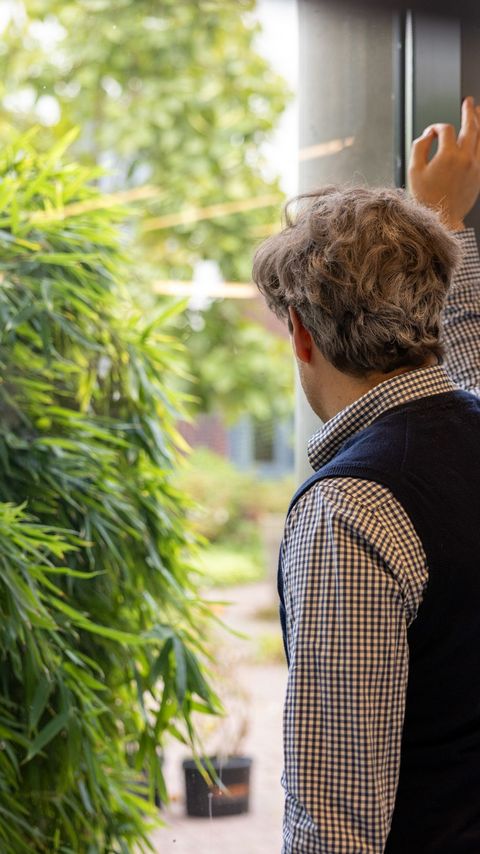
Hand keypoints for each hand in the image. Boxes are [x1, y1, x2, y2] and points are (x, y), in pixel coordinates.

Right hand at [408, 96, 479, 230]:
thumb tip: (428, 134)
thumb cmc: (426, 197)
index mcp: (448, 156)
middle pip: (471, 126)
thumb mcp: (414, 171)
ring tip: (478, 112)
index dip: (436, 128)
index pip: (445, 130)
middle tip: (468, 102)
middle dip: (469, 112)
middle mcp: (465, 158)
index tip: (431, 133)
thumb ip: (419, 147)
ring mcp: (476, 166)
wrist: (442, 218)